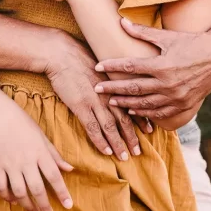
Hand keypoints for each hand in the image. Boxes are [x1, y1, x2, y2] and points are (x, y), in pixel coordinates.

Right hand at [0, 103, 74, 210]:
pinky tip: (14, 201)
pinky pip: (1, 186)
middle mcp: (25, 160)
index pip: (54, 176)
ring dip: (27, 205)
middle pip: (37, 188)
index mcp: (40, 152)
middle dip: (45, 206)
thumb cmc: (23, 123)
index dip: (62, 192)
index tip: (69, 205)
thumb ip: (55, 155)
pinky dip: (7, 197)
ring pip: (19, 191)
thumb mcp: (42, 137)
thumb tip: (70, 169)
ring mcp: (10, 164)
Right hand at [43, 32, 149, 159]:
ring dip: (119, 143)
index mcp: (114, 85)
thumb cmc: (78, 56)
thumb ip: (109, 77)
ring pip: (111, 127)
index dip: (141, 119)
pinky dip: (101, 141)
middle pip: (124, 120)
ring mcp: (95, 102)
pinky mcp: (81, 106)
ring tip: (124, 157)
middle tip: (138, 151)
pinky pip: (93, 128)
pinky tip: (106, 151)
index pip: (132, 104)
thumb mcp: (100, 64)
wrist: (61, 54)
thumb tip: (114, 83)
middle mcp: (108, 95)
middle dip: (132, 137)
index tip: (149, 130)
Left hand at [93, 19, 210, 120]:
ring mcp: (176, 96)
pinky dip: (145, 113)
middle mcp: (168, 83)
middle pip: (133, 88)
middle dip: (113, 88)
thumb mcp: (168, 36)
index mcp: (162, 65)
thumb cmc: (192, 42)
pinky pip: (160, 112)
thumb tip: (121, 21)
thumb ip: (143, 32)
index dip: (112, 66)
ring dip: (126, 103)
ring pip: (144, 104)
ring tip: (111, 101)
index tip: (97, 67)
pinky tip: (134, 111)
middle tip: (97, 89)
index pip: (130, 67)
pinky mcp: (183, 104)